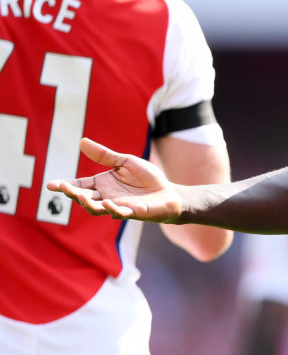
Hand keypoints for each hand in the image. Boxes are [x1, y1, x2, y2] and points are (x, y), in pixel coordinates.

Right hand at [46, 138, 183, 221]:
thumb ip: (105, 155)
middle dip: (73, 194)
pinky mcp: (132, 212)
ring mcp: (118, 206)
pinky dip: (112, 209)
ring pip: (96, 209)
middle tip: (65, 189)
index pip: (80, 185)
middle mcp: (106, 196)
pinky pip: (119, 213)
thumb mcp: (125, 162)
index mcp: (103, 183)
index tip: (51, 184)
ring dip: (88, 203)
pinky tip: (107, 202)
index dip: (66, 186)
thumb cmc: (147, 178)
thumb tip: (82, 141)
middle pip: (84, 198)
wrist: (168, 192)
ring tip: (82, 195)